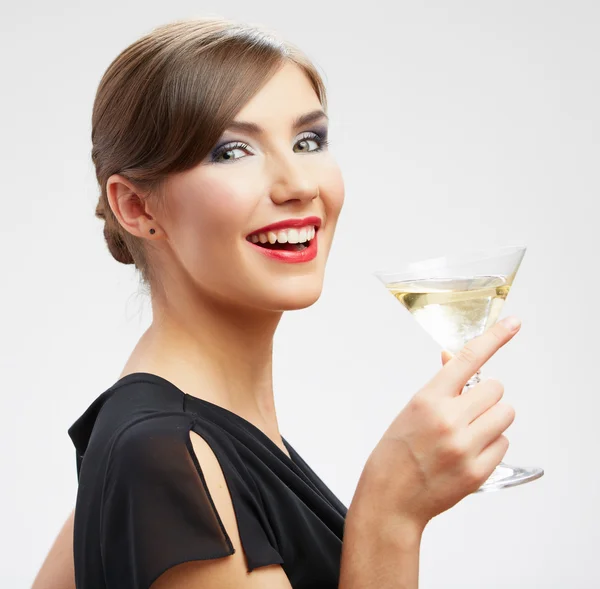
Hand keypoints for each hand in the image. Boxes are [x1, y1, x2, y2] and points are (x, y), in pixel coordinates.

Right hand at [359, 317, 519, 532]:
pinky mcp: (479, 470)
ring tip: (469, 433)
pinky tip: (468, 453)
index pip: (467, 359)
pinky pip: (504, 443)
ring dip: (492, 419)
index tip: (513, 323)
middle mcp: (448, 419)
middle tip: (468, 411)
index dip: (494, 337)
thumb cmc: (396, 452)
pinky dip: (491, 445)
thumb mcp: (412, 410)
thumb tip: (454, 359)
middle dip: (485, 397)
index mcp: (427, 399)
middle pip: (496, 390)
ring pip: (505, 414)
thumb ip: (440, 386)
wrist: (390, 498)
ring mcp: (465, 446)